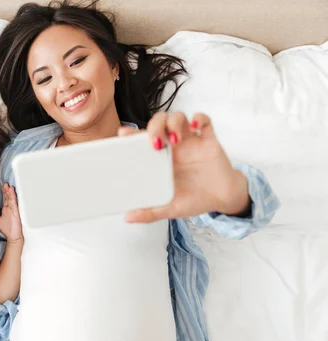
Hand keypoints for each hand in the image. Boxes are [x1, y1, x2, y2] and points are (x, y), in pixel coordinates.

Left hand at [0, 183, 23, 242]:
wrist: (14, 237)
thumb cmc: (8, 229)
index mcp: (6, 209)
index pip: (6, 199)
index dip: (4, 192)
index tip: (3, 186)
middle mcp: (10, 208)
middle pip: (8, 197)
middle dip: (7, 190)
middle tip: (5, 183)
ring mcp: (13, 210)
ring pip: (11, 199)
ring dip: (10, 192)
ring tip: (9, 186)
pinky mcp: (16, 213)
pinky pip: (14, 204)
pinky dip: (13, 197)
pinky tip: (12, 193)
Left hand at [119, 112, 249, 222]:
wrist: (222, 199)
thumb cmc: (194, 199)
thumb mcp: (170, 208)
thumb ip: (150, 213)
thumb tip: (127, 218)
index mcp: (160, 159)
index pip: (142, 139)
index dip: (132, 133)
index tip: (123, 133)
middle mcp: (173, 146)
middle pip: (159, 122)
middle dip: (155, 126)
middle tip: (155, 141)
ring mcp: (190, 141)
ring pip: (178, 117)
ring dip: (175, 123)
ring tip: (176, 139)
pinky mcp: (208, 139)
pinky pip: (204, 120)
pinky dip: (199, 117)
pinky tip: (196, 125)